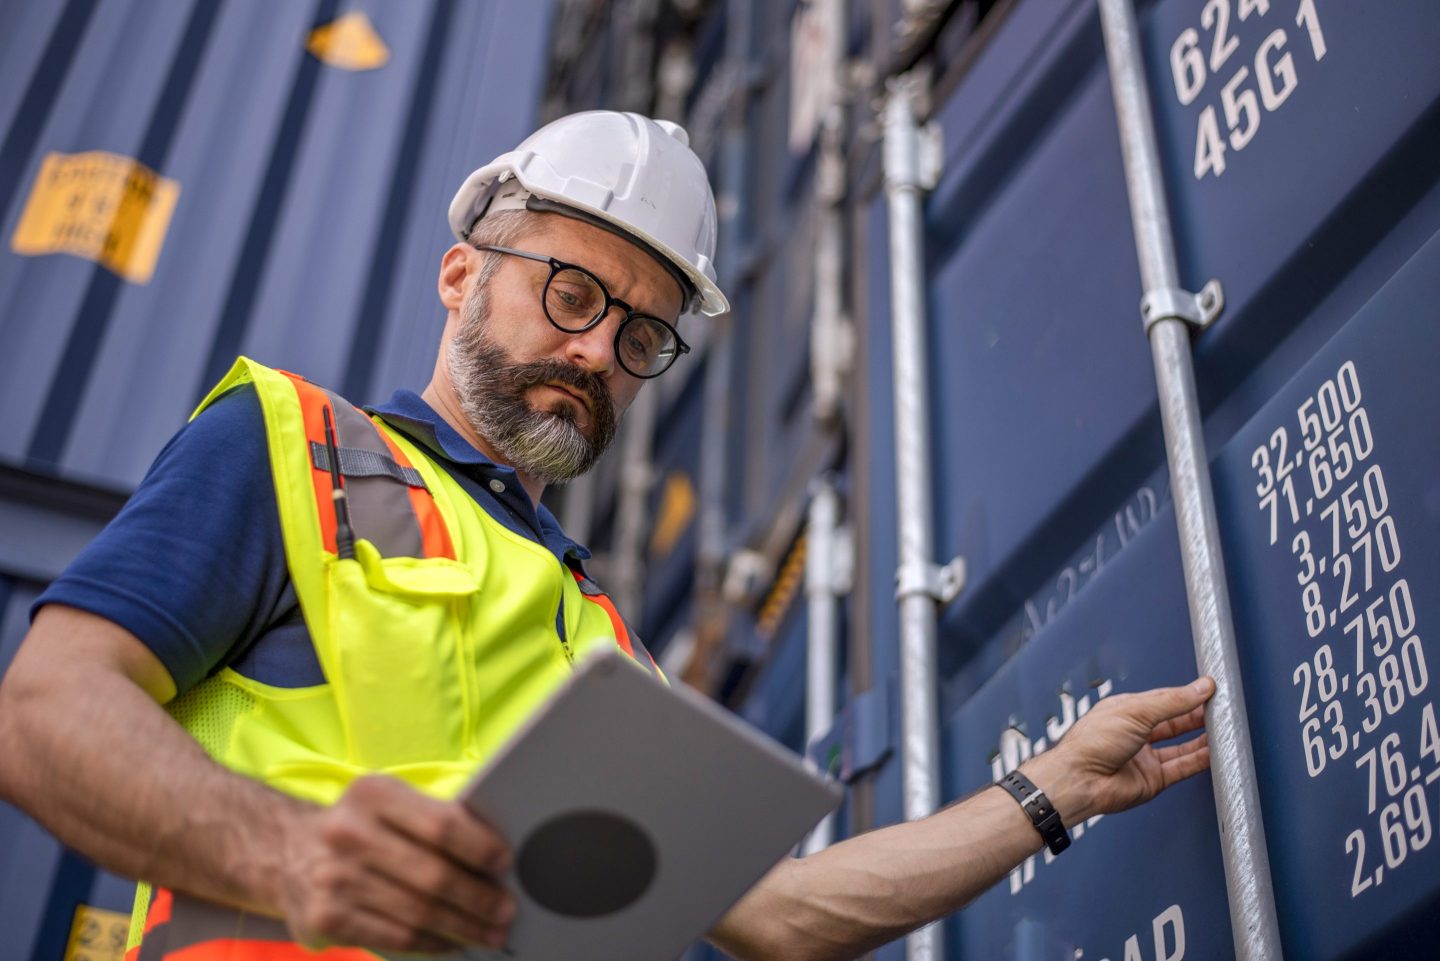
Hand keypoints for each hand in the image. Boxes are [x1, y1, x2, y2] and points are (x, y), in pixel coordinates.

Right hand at [274, 774, 514, 952]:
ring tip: (490, 934)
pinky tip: (453, 944)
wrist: (286, 851)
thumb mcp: (391, 804)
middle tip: (507, 912)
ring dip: (462, 927)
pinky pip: (393, 937)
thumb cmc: (363, 827)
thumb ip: (435, 820)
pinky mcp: (324, 918)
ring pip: (416, 912)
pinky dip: (431, 944)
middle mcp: (348, 834)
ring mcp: (332, 879)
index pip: (441, 825)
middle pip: (432, 875)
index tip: (506, 864)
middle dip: (479, 899)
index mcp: (373, 794)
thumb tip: (496, 859)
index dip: (480, 848)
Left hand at [1027, 677, 1214, 823]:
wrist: (1081, 779)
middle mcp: (1136, 733)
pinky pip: (1183, 767)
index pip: (1164, 699)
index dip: (1187, 695)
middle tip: (1221, 709)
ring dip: (1203, 738)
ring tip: (1224, 729)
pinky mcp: (1153, 779)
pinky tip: (1215, 752)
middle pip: (1175, 722)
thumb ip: (1172, 701)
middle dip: (1198, 715)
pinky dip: (1201, 760)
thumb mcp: (1136, 711)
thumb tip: (1198, 688)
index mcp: (1127, 710)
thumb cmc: (1092, 742)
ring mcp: (1145, 757)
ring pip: (1182, 746)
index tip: (1209, 690)